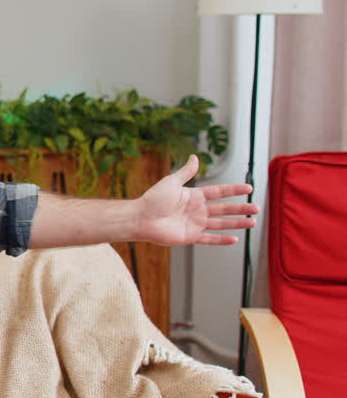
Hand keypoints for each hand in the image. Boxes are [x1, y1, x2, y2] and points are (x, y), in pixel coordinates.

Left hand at [134, 155, 258, 245]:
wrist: (141, 218)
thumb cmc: (152, 199)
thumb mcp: (171, 182)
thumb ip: (185, 172)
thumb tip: (195, 157)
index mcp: (194, 196)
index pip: (219, 192)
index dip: (234, 190)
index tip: (249, 188)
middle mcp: (197, 210)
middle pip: (224, 209)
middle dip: (241, 208)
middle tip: (257, 208)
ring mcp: (195, 224)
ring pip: (221, 224)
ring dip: (237, 223)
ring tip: (252, 222)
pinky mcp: (190, 237)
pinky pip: (209, 239)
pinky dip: (222, 240)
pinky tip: (235, 239)